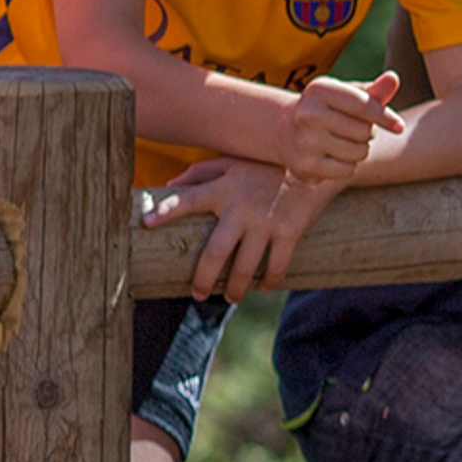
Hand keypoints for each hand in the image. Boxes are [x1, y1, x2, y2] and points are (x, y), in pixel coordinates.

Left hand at [143, 157, 345, 293]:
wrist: (315, 166)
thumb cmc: (267, 166)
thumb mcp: (234, 163)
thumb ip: (202, 172)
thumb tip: (170, 184)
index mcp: (224, 189)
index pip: (188, 200)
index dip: (165, 211)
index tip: (145, 224)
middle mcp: (241, 207)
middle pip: (214, 253)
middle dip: (203, 279)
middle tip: (198, 294)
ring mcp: (266, 222)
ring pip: (243, 267)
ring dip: (235, 289)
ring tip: (231, 298)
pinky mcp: (289, 232)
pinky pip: (275, 266)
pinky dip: (268, 281)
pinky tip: (264, 287)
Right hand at [280, 72, 404, 184]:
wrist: (285, 131)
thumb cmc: (328, 109)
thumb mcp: (348, 94)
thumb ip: (374, 90)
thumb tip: (394, 78)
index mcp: (319, 90)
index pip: (363, 105)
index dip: (385, 117)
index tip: (399, 127)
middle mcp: (308, 114)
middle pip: (364, 131)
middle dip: (367, 132)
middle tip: (352, 129)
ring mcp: (305, 142)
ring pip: (359, 153)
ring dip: (359, 150)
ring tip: (342, 141)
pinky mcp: (306, 167)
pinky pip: (349, 170)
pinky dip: (348, 166)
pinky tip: (333, 156)